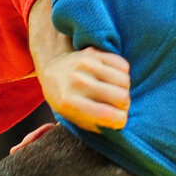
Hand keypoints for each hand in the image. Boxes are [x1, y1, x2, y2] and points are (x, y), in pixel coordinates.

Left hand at [27, 0, 130, 132]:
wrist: (51, 63)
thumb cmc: (66, 96)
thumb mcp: (71, 116)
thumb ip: (93, 123)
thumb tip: (120, 125)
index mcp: (68, 103)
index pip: (109, 117)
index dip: (120, 120)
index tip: (120, 120)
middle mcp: (75, 82)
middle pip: (121, 99)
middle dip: (124, 104)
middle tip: (118, 103)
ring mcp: (84, 65)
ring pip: (124, 81)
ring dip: (124, 87)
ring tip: (112, 88)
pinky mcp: (92, 51)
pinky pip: (122, 65)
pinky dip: (122, 71)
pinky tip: (111, 73)